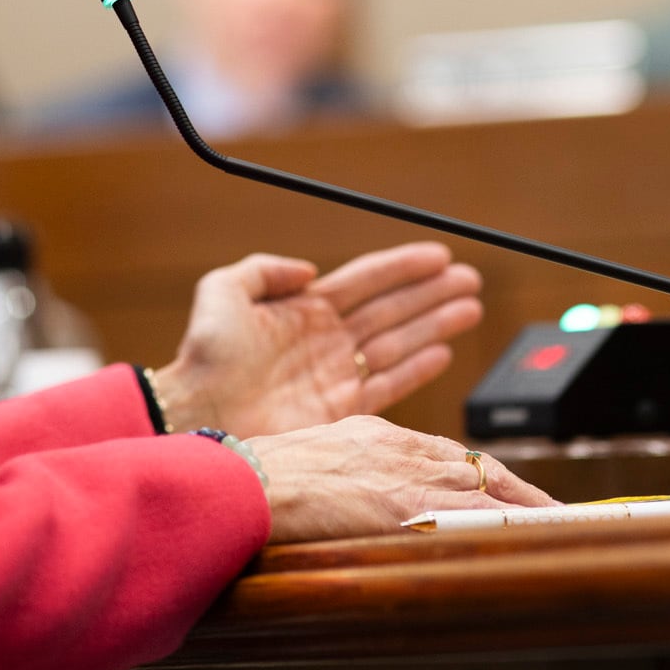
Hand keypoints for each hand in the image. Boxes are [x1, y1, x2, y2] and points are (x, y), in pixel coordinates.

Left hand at [152, 241, 483, 437]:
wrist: (199, 415)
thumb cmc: (204, 357)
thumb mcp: (222, 291)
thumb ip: (264, 270)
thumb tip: (310, 270)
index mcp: (304, 309)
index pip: (366, 280)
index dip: (403, 266)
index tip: (439, 254)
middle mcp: (326, 339)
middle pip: (392, 308)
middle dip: (432, 293)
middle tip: (469, 279)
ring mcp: (337, 374)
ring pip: (399, 342)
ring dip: (436, 324)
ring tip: (470, 307)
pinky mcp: (341, 411)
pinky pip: (390, 384)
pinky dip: (418, 368)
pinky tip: (443, 352)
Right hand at [250, 415, 552, 542]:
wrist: (244, 484)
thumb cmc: (262, 480)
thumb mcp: (314, 463)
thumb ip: (347, 475)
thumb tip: (360, 501)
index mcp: (375, 434)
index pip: (447, 454)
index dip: (485, 474)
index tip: (510, 489)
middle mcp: (399, 448)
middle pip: (479, 467)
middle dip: (523, 491)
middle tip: (559, 511)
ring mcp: (404, 475)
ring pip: (485, 487)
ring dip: (530, 508)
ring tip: (565, 524)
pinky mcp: (404, 504)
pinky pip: (471, 512)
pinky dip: (510, 521)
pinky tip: (534, 533)